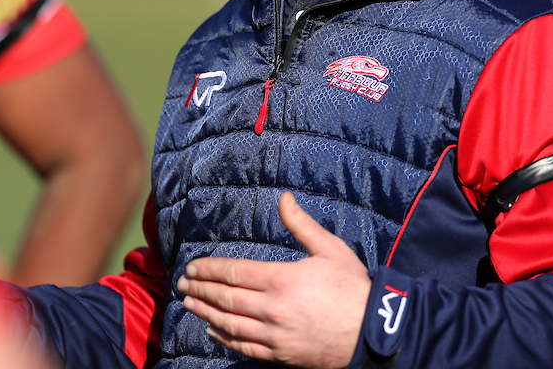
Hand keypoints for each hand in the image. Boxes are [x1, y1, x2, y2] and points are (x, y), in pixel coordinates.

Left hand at [177, 192, 370, 368]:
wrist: (371, 332)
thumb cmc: (353, 287)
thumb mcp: (330, 249)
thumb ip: (302, 224)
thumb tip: (284, 198)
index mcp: (281, 279)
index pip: (234, 273)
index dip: (210, 270)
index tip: (193, 266)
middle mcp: (272, 308)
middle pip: (226, 298)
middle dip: (201, 289)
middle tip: (181, 283)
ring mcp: (274, 335)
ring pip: (230, 323)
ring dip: (206, 312)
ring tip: (189, 303)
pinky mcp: (280, 354)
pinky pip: (244, 347)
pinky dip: (224, 338)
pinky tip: (213, 330)